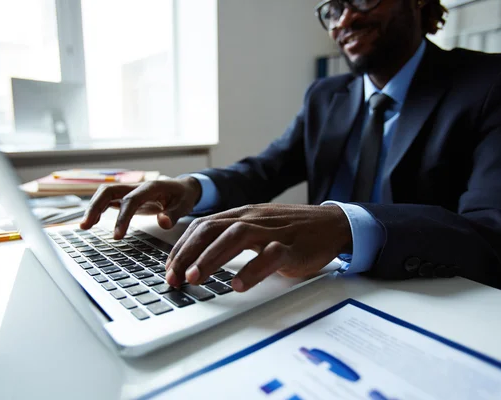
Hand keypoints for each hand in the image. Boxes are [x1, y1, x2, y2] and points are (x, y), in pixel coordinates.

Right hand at [80, 177, 202, 238]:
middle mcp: (136, 186)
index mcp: (151, 187)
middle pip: (109, 191)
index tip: (117, 236)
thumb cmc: (183, 196)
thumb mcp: (185, 205)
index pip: (131, 200)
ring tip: (84, 226)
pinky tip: (91, 222)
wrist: (183, 187)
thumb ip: (174, 214)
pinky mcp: (126, 197)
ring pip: (105, 194)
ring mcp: (129, 191)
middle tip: (86, 226)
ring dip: (93, 208)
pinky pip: (108, 200)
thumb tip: (163, 222)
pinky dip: (98, 209)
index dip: (122, 218)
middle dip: (95, 207)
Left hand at [165, 204, 351, 291]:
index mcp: (241, 214)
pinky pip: (270, 256)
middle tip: (174, 278)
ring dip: (211, 258)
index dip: (181, 247)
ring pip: (235, 237)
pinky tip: (239, 285)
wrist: (331, 224)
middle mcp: (252, 219)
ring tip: (196, 278)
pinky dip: (252, 270)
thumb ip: (230, 236)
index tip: (169, 269)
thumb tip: (199, 255)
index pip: (202, 226)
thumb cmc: (291, 230)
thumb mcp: (256, 226)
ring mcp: (271, 231)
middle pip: (211, 229)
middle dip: (187, 254)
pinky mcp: (291, 247)